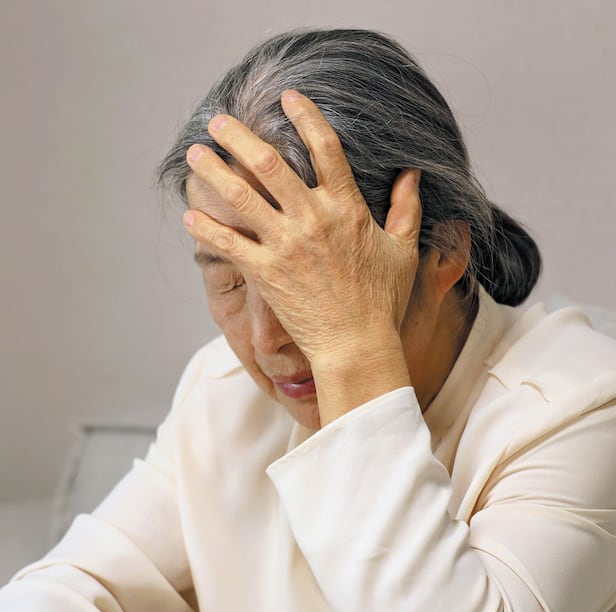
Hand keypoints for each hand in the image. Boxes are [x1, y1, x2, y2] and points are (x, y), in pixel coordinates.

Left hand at [182, 90, 421, 367]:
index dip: (306, 115)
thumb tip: (413, 173)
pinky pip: (228, 244)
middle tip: (218, 120)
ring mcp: (286, 246)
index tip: (288, 96)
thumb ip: (407, 208)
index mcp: (347, 208)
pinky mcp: (266, 274)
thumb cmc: (383, 302)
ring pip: (241, 197)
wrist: (357, 346)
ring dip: (213, 171)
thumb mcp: (403, 250)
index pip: (325, 147)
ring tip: (195, 154)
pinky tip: (189, 214)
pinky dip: (206, 228)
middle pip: (269, 162)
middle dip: (238, 135)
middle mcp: (313, 219)